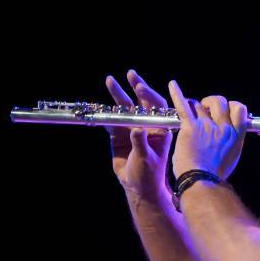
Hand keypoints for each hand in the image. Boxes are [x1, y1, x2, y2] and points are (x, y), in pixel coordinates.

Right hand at [105, 70, 172, 200]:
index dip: (149, 96)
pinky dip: (105, 114)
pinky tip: (99, 106)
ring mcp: (132, 129)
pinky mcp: (119, 135)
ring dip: (118, 95)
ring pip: (124, 109)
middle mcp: (147, 125)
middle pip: (141, 102)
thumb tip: (136, 129)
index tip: (140, 87)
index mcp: (160, 129)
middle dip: (135, 87)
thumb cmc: (150, 174)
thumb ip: (141, 143)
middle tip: (130, 73)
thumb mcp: (147, 160)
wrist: (139, 187)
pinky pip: (111, 121)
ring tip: (110, 80)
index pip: (157, 107)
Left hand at [167, 80, 248, 179]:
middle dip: (211, 102)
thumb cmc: (214, 174)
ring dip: (194, 106)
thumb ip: (232, 142)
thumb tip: (230, 134)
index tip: (223, 111)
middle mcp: (223, 128)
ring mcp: (206, 126)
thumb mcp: (231, 157)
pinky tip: (172, 85)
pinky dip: (177, 94)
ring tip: (189, 111)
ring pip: (200, 105)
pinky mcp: (190, 128)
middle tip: (204, 109)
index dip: (231, 106)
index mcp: (235, 135)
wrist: (201, 181)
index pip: (239, 109)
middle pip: (220, 102)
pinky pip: (183, 106)